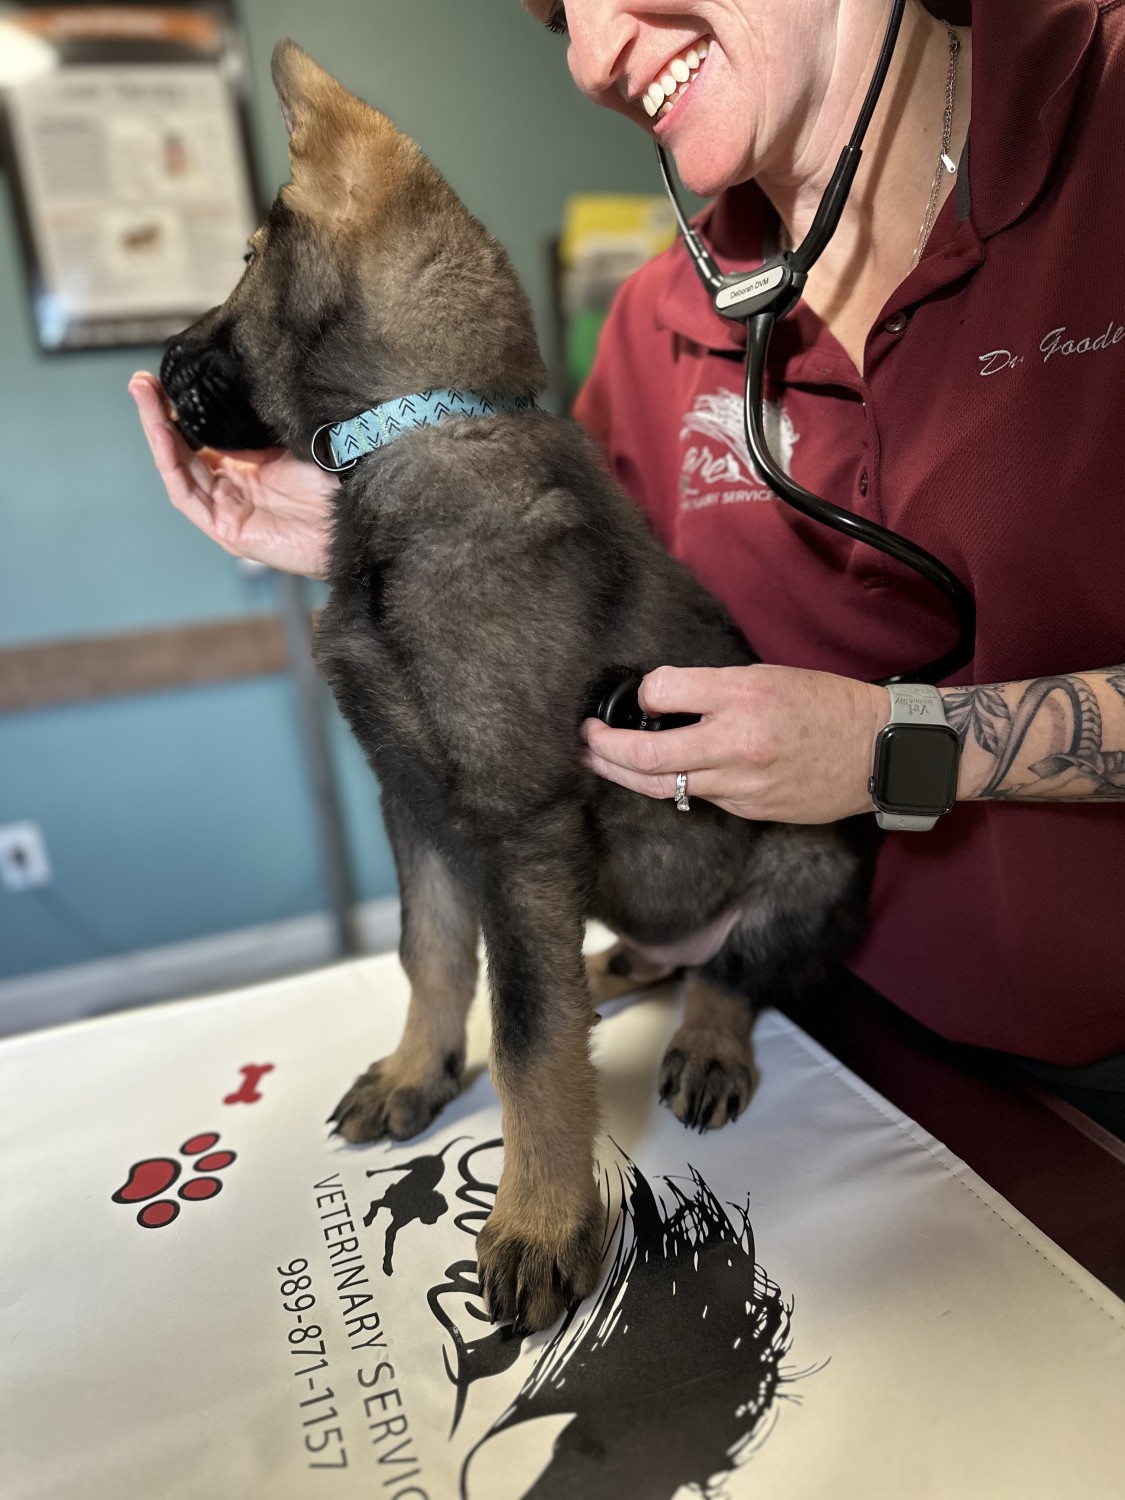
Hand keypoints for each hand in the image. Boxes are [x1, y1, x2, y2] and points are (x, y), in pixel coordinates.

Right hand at [129, 371, 336, 577]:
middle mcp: (239, 488)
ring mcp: (230, 509)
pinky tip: (161, 432)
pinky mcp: (227, 531)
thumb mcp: (297, 439)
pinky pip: (187, 493)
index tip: (169, 377)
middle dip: (161, 413)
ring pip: (180, 467)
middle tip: (142, 381)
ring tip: (143, 395)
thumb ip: (265, 419)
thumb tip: (239, 380)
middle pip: (186, 449)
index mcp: (256, 466)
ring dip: (157, 431)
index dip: (185, 408)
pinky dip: (170, 461)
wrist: (360, 520)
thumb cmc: (341, 484)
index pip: (208, 435)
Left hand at [581, 664, 890, 823]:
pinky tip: (662, 776)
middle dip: (604, 748)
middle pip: (647, 756)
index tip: (640, 696)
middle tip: (585, 738)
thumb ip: (716, 688)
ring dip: (625, 774)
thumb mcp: (770, 676)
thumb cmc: (828, 705)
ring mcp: (742, 783)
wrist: (879, 752)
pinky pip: (701, 797)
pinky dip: (676, 785)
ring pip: (665, 786)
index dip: (643, 694)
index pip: (662, 692)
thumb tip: (665, 698)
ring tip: (600, 761)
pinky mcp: (750, 809)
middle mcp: (736, 742)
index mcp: (742, 695)